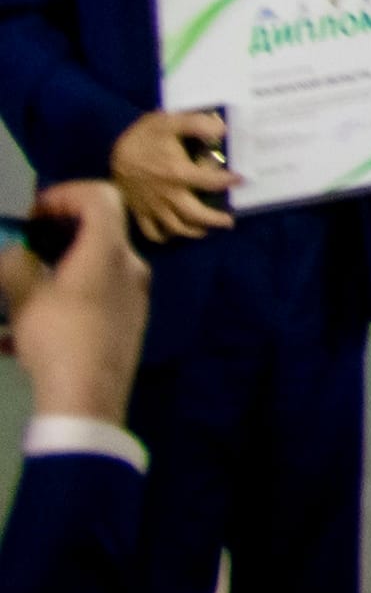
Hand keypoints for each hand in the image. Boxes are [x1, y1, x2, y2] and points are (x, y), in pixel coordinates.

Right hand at [6, 191, 148, 427]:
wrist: (88, 399)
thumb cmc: (57, 338)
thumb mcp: (25, 297)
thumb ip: (15, 264)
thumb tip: (13, 253)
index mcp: (110, 252)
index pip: (100, 197)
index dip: (65, 194)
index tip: (33, 213)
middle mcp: (131, 267)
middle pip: (97, 232)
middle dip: (55, 235)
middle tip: (22, 248)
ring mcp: (134, 295)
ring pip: (93, 266)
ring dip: (55, 268)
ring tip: (19, 289)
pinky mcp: (128, 321)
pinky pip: (96, 295)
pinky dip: (65, 296)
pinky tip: (28, 328)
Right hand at [108, 108, 232, 248]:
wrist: (109, 149)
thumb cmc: (143, 136)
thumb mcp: (169, 121)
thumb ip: (197, 124)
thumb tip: (222, 130)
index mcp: (178, 173)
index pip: (212, 182)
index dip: (229, 181)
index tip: (241, 180)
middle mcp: (167, 194)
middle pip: (195, 215)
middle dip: (215, 220)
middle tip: (228, 222)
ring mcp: (152, 205)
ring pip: (175, 227)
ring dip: (193, 231)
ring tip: (205, 230)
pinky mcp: (138, 210)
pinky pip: (150, 231)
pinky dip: (163, 236)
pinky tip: (172, 234)